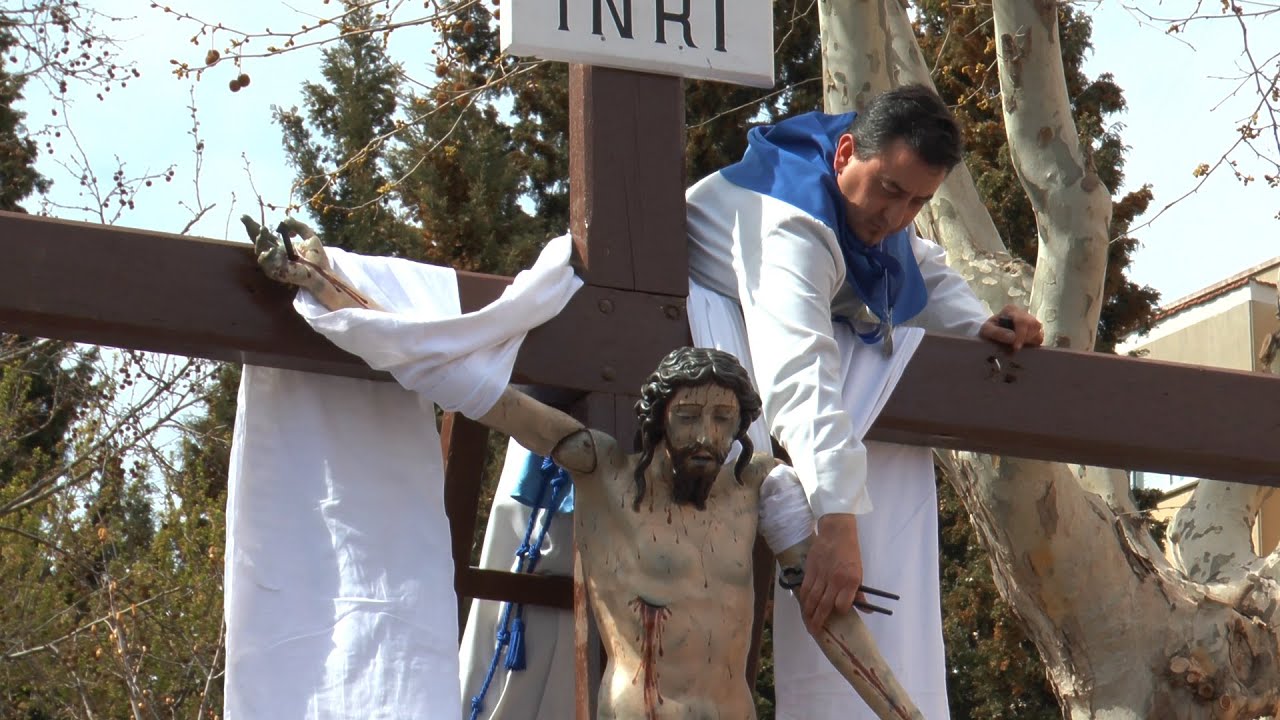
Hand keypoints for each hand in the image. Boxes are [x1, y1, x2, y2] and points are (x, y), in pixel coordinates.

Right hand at [798, 513, 865, 634]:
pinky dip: (803, 599)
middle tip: (814, 631)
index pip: (842, 605)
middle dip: (817, 621)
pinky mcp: (810, 569)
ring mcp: (821, 575)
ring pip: (811, 599)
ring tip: (807, 623)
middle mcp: (835, 580)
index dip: (838, 612)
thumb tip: (867, 610)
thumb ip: (859, 593)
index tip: (836, 615)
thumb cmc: (850, 552)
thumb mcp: (859, 572)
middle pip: (823, 605)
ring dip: (808, 613)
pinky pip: (805, 588)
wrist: (836, 531)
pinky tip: (803, 606)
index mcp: (850, 581)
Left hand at [979, 304, 1043, 350]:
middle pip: (1034, 325)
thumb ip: (998, 333)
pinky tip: (1022, 345)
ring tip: (1017, 346)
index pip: (1022, 321)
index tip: (1016, 347)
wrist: (990, 330)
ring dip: (1029, 341)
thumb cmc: (987, 329)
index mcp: (1011, 309)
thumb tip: (1013, 337)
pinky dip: (1032, 343)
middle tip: (1015, 347)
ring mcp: (1030, 320)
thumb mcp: (986, 330)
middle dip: (1026, 338)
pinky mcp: (1034, 329)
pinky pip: (1039, 336)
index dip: (1021, 335)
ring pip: (1039, 331)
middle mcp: (1023, 312)